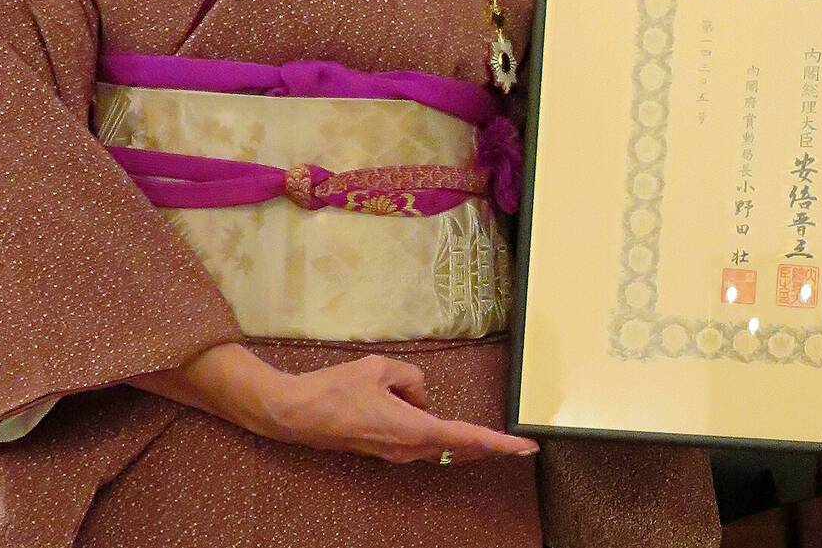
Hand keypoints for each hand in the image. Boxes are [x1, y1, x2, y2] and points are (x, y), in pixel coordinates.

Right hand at [257, 355, 537, 463]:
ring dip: (460, 438)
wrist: (296, 414)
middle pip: (458, 447)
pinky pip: (420, 440)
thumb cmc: (336, 389)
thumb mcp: (381, 368)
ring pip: (438, 444)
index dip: (499, 442)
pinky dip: (435, 432)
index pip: (466, 436)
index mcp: (412, 428)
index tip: (525, 447)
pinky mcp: (383, 449)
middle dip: (489, 445)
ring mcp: (394, 453)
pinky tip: (432, 417)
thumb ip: (412, 378)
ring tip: (486, 435)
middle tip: (518, 445)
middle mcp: (407, 448)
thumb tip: (419, 395)